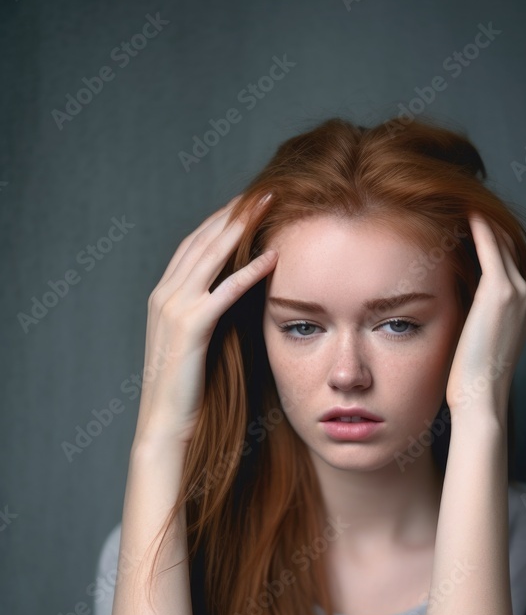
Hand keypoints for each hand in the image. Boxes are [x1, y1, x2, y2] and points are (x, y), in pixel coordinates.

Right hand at [133, 193, 277, 448]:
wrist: (166, 423)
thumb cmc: (190, 390)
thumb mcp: (200, 342)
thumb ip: (212, 314)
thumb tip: (241, 296)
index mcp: (164, 295)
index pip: (194, 245)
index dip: (221, 220)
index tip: (249, 202)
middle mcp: (164, 295)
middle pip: (203, 241)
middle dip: (233, 213)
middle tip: (263, 191)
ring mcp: (174, 309)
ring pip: (211, 257)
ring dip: (242, 228)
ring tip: (269, 207)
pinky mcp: (190, 328)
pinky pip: (224, 292)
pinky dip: (249, 272)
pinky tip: (272, 258)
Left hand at [445, 213, 525, 421]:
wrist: (479, 398)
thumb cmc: (467, 378)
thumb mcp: (470, 338)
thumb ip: (466, 313)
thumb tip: (443, 298)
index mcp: (520, 305)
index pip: (502, 259)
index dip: (482, 237)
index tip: (458, 219)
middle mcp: (524, 293)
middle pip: (503, 243)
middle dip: (481, 222)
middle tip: (454, 199)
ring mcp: (516, 291)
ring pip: (498, 240)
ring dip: (479, 218)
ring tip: (455, 198)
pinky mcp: (501, 291)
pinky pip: (490, 245)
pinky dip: (478, 225)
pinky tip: (462, 209)